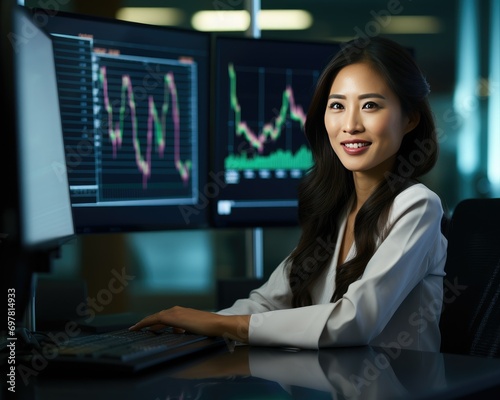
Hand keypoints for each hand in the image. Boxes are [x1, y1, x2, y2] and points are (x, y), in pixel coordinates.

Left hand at [129, 306, 249, 342]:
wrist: (217, 325)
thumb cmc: (210, 329)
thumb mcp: (195, 329)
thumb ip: (185, 329)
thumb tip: (177, 332)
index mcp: (182, 313)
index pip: (165, 317)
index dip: (154, 322)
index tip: (147, 328)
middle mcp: (177, 310)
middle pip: (158, 316)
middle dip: (147, 322)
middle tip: (138, 328)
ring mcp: (174, 312)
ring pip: (154, 317)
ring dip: (145, 323)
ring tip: (136, 329)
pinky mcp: (172, 317)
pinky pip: (154, 320)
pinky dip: (145, 323)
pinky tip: (139, 329)